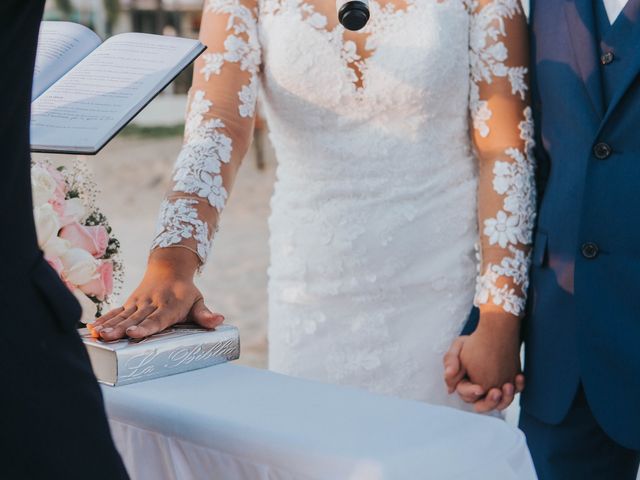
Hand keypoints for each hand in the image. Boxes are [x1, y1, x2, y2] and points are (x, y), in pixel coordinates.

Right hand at [92, 248, 223, 340]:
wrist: (170, 268)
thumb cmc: (185, 292)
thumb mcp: (198, 301)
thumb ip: (205, 314)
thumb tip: (219, 321)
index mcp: (170, 306)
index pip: (157, 319)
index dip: (145, 327)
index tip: (133, 334)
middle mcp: (152, 304)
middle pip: (136, 319)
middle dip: (121, 329)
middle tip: (108, 338)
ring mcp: (138, 303)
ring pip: (123, 316)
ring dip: (109, 326)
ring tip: (97, 335)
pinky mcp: (129, 303)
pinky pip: (115, 312)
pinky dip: (104, 320)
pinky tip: (91, 329)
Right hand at [443, 314, 523, 412]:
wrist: (494, 332)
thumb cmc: (475, 341)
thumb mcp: (458, 347)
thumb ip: (450, 361)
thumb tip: (449, 387)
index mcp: (465, 383)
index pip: (466, 394)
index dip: (471, 393)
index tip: (479, 388)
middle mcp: (480, 390)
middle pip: (483, 406)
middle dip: (490, 402)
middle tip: (496, 392)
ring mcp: (496, 388)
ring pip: (501, 403)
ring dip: (506, 398)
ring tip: (509, 385)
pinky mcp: (509, 385)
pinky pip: (516, 391)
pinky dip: (518, 386)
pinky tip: (519, 377)